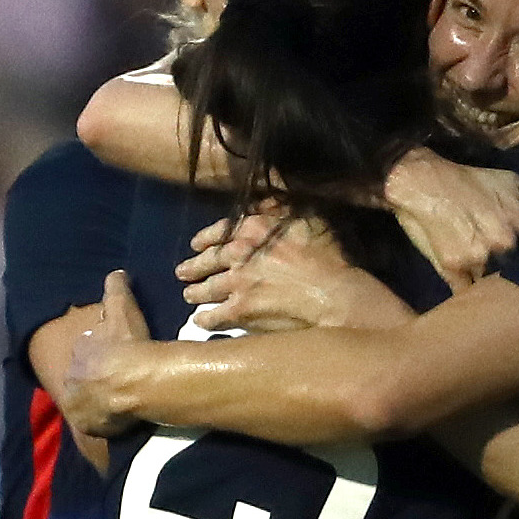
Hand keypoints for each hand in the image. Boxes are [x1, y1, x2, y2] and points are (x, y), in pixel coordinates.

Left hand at [63, 270, 151, 436]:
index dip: (99, 354)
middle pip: (82, 378)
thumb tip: (116, 271)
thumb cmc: (128, 345)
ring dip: (96, 404)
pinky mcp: (87, 425)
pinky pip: (94, 424)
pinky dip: (103, 423)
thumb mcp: (123, 310)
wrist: (132, 382)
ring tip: (118, 405)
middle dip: (93, 381)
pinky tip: (117, 421)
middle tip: (116, 384)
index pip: (86, 350)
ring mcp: (78, 403)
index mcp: (80, 349)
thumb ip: (117, 290)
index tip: (114, 356)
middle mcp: (72, 377)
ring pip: (85, 402)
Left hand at [180, 214, 411, 333]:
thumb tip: (264, 197)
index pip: (220, 230)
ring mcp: (236, 283)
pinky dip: (205, 319)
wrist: (336, 295)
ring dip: (196, 292)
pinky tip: (201, 322)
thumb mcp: (309, 219)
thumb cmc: (330, 257)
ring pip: (206, 288)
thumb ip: (281, 208)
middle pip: (208, 260)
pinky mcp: (239, 311)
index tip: (197, 244)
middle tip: (182, 272)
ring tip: (189, 296)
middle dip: (193, 267)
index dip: (206, 238)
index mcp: (254, 228)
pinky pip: (213, 317)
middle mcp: (238, 253)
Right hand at [383, 150, 518, 289]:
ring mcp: (481, 259)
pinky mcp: (455, 270)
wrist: (423, 183)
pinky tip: (467, 294)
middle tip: (494, 260)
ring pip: (494, 282)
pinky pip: (468, 293)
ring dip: (489, 282)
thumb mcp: (512, 181)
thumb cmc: (468, 181)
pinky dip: (468, 295)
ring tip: (478, 275)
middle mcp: (506, 243)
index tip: (514, 250)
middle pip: (516, 268)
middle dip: (508, 266)